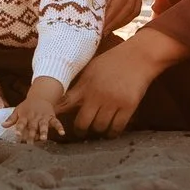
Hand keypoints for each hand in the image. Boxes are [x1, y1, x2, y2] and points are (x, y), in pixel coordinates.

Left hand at [7, 80, 63, 143]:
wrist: (41, 96)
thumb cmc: (27, 106)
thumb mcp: (18, 110)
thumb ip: (11, 119)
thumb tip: (2, 125)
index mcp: (25, 116)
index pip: (20, 123)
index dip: (19, 129)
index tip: (17, 135)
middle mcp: (34, 117)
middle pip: (32, 127)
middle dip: (31, 135)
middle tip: (29, 144)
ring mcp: (43, 117)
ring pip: (44, 125)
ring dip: (44, 132)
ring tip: (43, 139)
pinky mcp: (51, 117)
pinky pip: (56, 122)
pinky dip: (60, 127)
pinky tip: (62, 133)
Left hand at [58, 27, 182, 138]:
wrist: (138, 56)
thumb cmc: (113, 62)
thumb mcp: (91, 70)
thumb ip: (80, 86)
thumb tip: (64, 99)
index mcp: (85, 85)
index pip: (65, 103)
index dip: (55, 115)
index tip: (51, 122)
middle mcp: (97, 94)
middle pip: (82, 123)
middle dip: (80, 130)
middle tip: (82, 132)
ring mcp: (113, 101)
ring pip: (100, 127)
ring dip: (99, 131)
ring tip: (99, 128)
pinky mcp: (128, 106)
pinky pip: (117, 127)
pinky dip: (113, 132)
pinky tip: (112, 131)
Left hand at [87, 0, 142, 29]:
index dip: (113, 12)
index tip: (101, 23)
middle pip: (130, 6)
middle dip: (116, 21)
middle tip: (99, 33)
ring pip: (134, 8)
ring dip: (121, 21)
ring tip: (105, 31)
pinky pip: (133, 5)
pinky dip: (124, 16)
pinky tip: (112, 22)